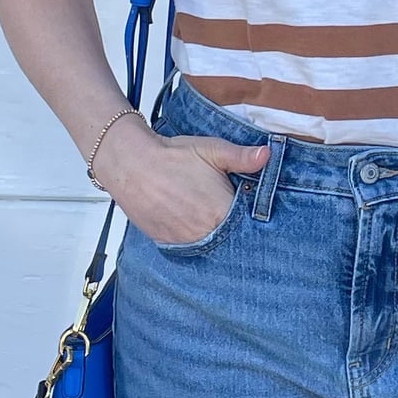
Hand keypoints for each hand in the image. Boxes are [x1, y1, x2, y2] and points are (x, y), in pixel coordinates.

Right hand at [98, 120, 266, 244]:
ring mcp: (184, 241)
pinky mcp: (167, 243)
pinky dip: (193, 238)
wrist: (130, 163)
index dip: (251, 219)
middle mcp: (204, 232)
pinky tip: (191, 222)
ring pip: (209, 245)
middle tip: (225, 212)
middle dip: (232, 228)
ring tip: (206, 215)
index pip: (248, 226)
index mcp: (221, 212)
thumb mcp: (212, 150)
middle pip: (229, 239)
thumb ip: (242, 157)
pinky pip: (188, 248)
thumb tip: (267, 155)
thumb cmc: (171, 156)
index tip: (248, 210)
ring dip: (212, 235)